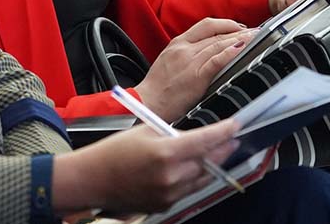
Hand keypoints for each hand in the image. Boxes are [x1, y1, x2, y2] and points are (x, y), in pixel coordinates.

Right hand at [52, 118, 241, 214]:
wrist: (93, 180)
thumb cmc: (114, 152)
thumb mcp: (145, 132)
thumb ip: (173, 135)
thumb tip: (196, 137)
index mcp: (165, 152)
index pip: (205, 141)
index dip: (224, 132)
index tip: (235, 126)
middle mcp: (170, 176)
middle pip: (209, 161)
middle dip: (222, 149)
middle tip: (232, 139)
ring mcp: (169, 193)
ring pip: (202, 178)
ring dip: (212, 165)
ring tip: (217, 153)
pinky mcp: (165, 204)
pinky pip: (188, 190)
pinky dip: (194, 178)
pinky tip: (194, 169)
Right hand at [134, 18, 253, 119]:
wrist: (147, 103)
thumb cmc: (158, 88)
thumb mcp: (169, 61)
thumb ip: (187, 53)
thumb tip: (208, 52)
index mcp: (178, 43)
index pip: (206, 25)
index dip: (226, 24)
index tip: (239, 27)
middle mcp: (184, 49)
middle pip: (216, 34)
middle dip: (238, 31)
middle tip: (255, 32)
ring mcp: (190, 61)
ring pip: (219, 44)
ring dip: (240, 40)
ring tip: (255, 39)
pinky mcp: (196, 77)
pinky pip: (216, 61)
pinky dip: (230, 53)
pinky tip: (241, 50)